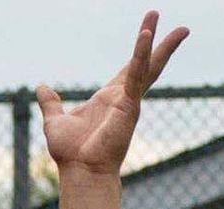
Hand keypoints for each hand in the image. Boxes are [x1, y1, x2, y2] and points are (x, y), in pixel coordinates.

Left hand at [36, 11, 188, 176]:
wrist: (80, 170)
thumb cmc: (71, 152)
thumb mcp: (55, 121)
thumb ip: (51, 103)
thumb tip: (42, 88)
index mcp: (110, 99)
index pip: (130, 68)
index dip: (140, 50)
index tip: (149, 32)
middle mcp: (124, 98)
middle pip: (147, 63)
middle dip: (159, 42)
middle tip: (175, 23)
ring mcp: (129, 101)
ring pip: (148, 66)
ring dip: (163, 45)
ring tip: (182, 27)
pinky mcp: (128, 104)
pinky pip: (136, 74)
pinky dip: (140, 55)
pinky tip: (145, 36)